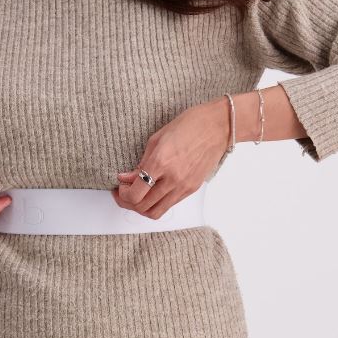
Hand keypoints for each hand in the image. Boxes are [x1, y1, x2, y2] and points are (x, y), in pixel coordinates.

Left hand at [112, 98, 229, 219]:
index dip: (122, 193)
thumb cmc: (189, 125)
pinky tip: (153, 191)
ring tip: (137, 196)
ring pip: (156, 212)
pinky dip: (157, 202)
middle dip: (127, 202)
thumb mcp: (157, 139)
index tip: (119, 186)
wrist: (217, 126)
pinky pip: (170, 205)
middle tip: (123, 193)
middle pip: (142, 207)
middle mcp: (173, 178)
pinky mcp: (192, 189)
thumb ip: (141, 162)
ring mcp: (184, 186)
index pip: (135, 193)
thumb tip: (127, 177)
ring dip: (142, 208)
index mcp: (160, 162)